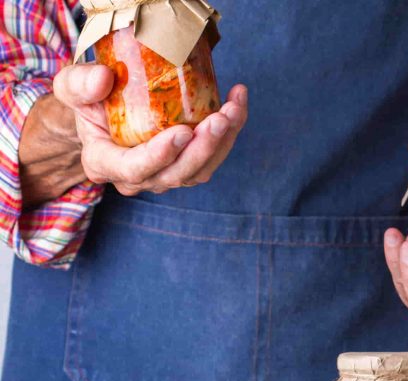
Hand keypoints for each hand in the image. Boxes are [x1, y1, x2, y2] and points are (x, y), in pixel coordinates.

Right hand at [52, 64, 247, 195]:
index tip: (182, 132)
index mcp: (104, 163)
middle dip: (203, 148)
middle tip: (220, 118)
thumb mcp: (71, 87)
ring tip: (235, 107)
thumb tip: (103, 78)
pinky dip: (231, 131)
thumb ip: (79, 83)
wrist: (104, 109)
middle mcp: (137, 178)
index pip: (134, 169)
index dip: (160, 156)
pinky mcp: (188, 165)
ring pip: (201, 170)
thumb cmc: (87, 100)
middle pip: (176, 174)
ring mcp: (165, 175)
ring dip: (223, 141)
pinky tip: (237, 102)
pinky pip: (214, 156)